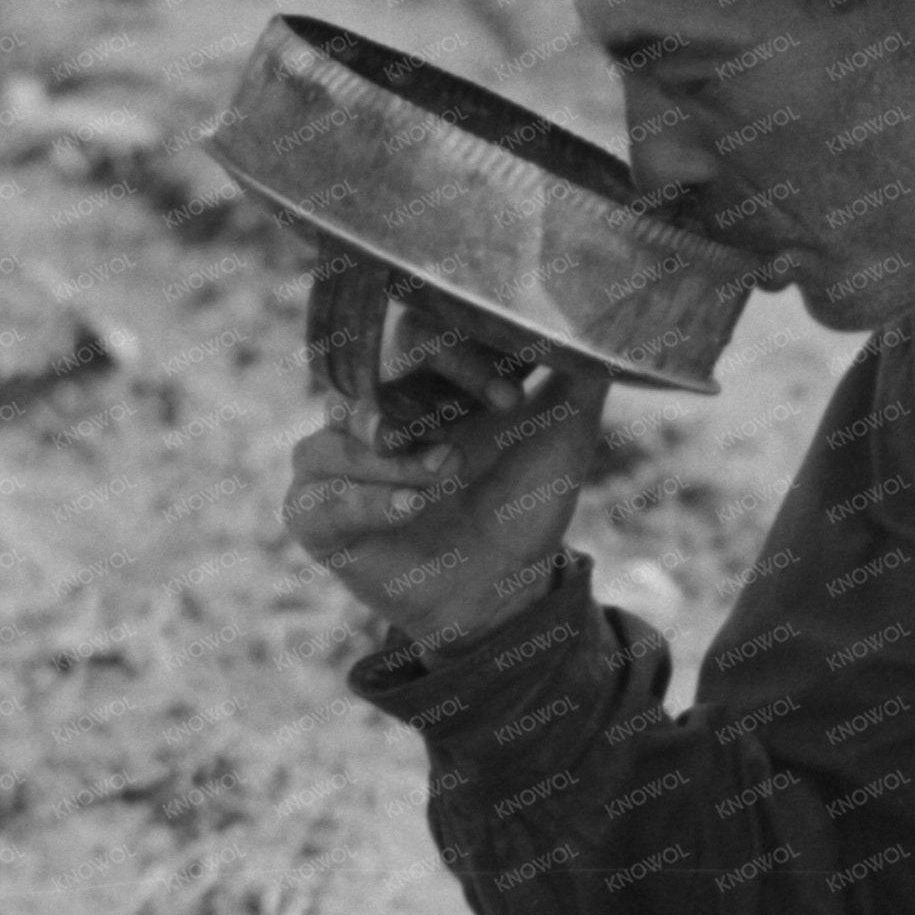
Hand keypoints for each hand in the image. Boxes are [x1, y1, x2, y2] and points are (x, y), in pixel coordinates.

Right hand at [281, 332, 615, 654]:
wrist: (508, 589)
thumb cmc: (527, 505)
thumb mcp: (562, 438)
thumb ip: (576, 378)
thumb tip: (598, 325)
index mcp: (422, 385)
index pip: (416, 335)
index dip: (458, 357)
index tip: (510, 399)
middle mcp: (370, 416)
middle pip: (363, 383)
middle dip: (415, 409)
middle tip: (461, 445)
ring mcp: (337, 465)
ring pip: (333, 439)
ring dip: (391, 459)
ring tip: (442, 475)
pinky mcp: (317, 518)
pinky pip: (316, 499)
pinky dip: (364, 500)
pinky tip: (409, 507)